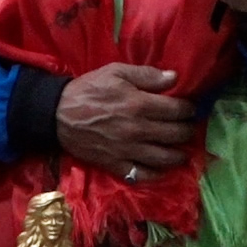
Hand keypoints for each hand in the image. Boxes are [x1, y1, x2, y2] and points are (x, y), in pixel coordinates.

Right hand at [55, 63, 193, 179]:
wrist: (56, 114)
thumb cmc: (88, 90)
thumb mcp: (116, 72)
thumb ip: (147, 75)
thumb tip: (175, 78)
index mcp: (139, 105)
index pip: (177, 110)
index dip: (189, 109)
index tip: (190, 109)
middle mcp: (137, 130)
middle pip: (175, 135)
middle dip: (188, 131)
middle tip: (189, 128)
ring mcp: (126, 150)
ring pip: (163, 158)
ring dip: (179, 155)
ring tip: (183, 150)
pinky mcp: (114, 164)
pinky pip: (141, 175)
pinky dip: (155, 174)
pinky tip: (162, 169)